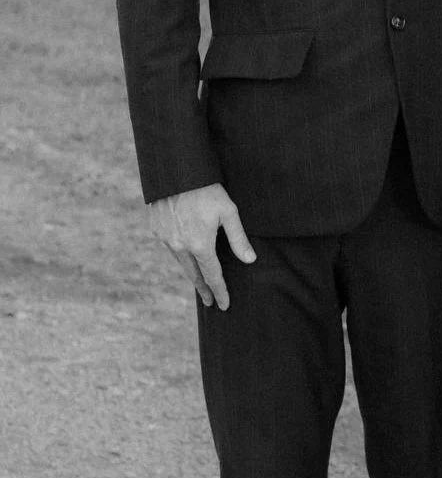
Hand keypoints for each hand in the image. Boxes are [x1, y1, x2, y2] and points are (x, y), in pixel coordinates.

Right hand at [147, 184, 254, 309]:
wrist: (175, 172)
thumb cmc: (207, 190)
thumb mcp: (229, 212)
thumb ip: (238, 239)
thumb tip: (249, 261)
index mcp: (200, 245)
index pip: (213, 276)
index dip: (220, 291)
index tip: (223, 305)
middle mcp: (180, 246)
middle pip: (194, 275)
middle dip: (204, 289)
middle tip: (210, 301)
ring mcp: (165, 239)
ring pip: (181, 263)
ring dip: (192, 273)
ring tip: (200, 282)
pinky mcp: (156, 229)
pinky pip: (170, 249)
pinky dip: (180, 256)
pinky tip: (186, 257)